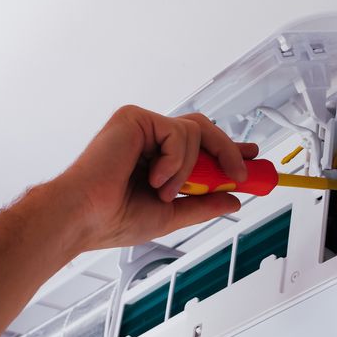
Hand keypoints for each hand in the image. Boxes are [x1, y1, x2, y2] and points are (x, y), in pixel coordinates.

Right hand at [48, 105, 258, 250]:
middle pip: (204, 129)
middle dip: (229, 150)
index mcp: (157, 158)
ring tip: (165, 191)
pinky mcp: (134, 118)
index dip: (229, 150)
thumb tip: (232, 200)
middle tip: (242, 174)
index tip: (252, 159)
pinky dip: (174, 162)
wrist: (84, 217)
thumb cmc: (113, 218)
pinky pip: (178, 133)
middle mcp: (150, 138)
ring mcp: (142, 126)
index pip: (201, 145)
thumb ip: (202, 205)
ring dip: (189, 170)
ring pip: (195, 133)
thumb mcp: (172, 214)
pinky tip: (154, 179)